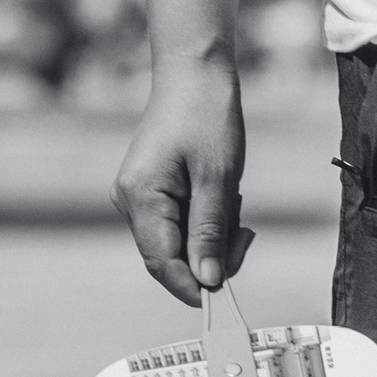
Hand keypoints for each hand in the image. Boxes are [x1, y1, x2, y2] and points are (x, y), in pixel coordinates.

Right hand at [114, 55, 254, 303]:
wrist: (195, 75)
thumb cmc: (207, 119)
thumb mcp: (218, 180)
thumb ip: (210, 233)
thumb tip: (207, 280)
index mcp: (139, 197)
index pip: (162, 264)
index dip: (194, 288)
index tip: (228, 301)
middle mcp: (131, 201)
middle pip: (173, 259)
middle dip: (213, 256)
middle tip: (245, 232)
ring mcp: (141, 198)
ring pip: (183, 244)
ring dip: (215, 235)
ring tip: (232, 198)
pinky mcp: (155, 193)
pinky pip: (186, 225)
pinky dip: (211, 221)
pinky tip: (225, 196)